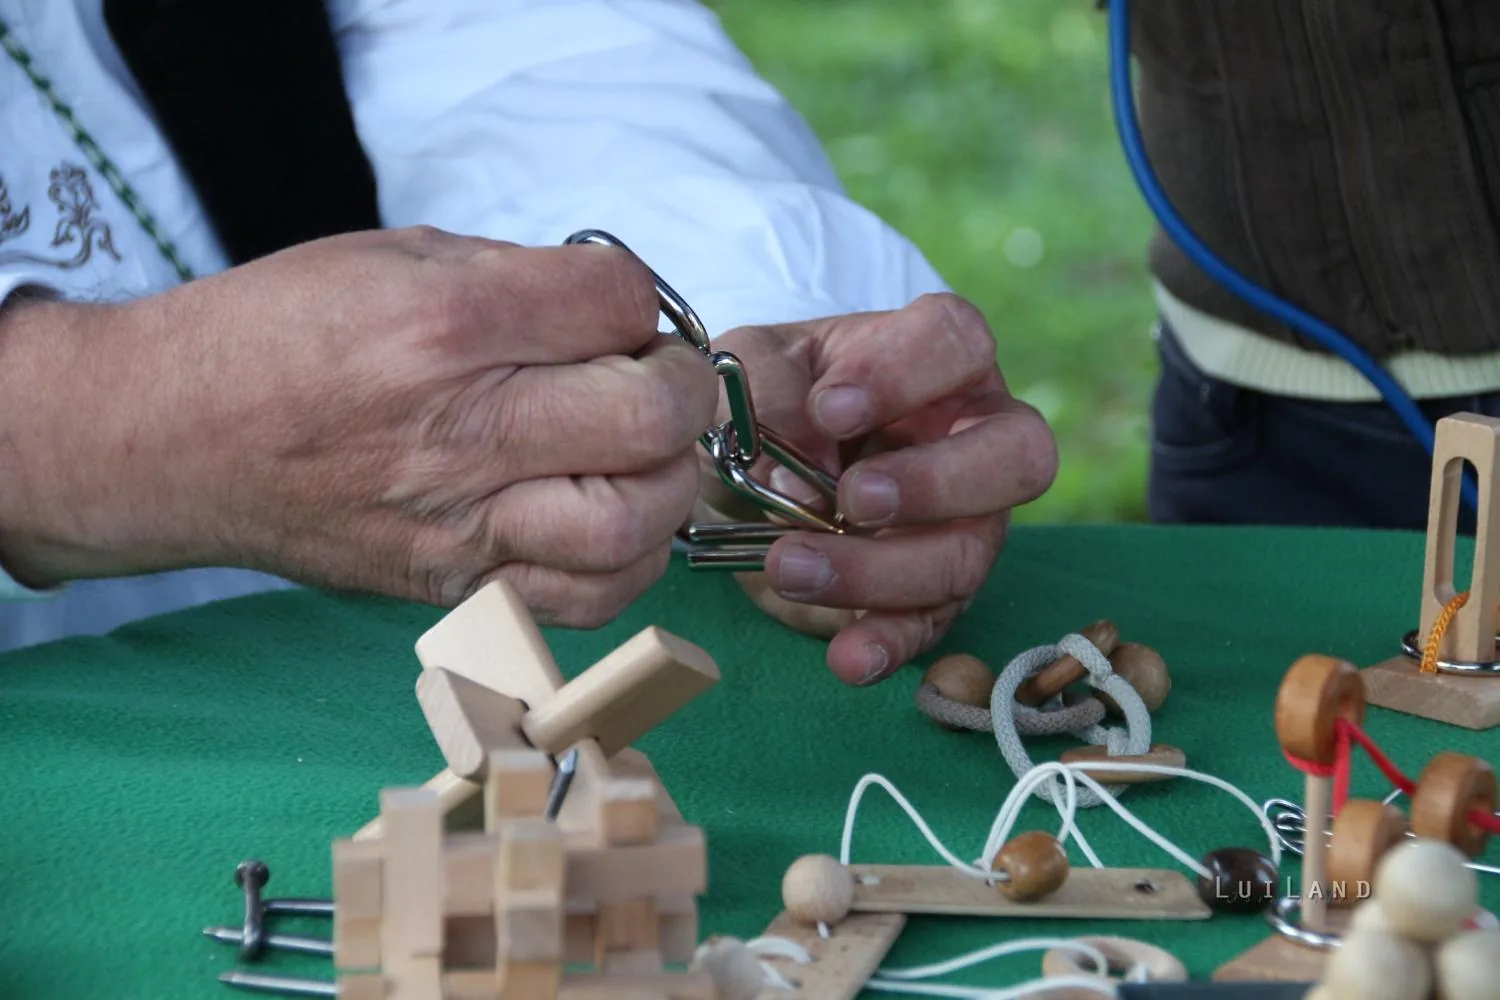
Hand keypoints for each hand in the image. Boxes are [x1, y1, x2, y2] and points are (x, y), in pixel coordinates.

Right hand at [0, 227, 717, 626]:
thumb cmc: (282, 332)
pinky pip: (587, 598)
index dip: (640, 301)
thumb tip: (623, 315)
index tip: (615, 314)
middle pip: (650, 418)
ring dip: (666, 483)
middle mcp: (462, 431)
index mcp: (448, 325)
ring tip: (637, 456)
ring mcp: (460, 525)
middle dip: (681, 389)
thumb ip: (522, 280)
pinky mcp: (453, 587)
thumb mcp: (397, 258)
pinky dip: (628, 560)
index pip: (620, 303)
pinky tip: (610, 519)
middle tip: (653, 383)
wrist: (172, 437)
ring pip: (633, 525)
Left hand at [706, 293, 1057, 683]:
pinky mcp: (933, 592)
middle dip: (936, 482)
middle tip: (852, 498)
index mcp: (933, 359)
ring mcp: (965, 521)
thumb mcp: (750, 370)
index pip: (959, 342)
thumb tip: (794, 475)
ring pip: (968, 552)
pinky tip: (847, 656)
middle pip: (1018, 454)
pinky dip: (888, 643)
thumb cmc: (767, 399)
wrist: (742, 470)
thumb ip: (768, 393)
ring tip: (789, 567)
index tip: (828, 408)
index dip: (904, 374)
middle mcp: (972, 437)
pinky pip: (931, 623)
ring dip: (879, 568)